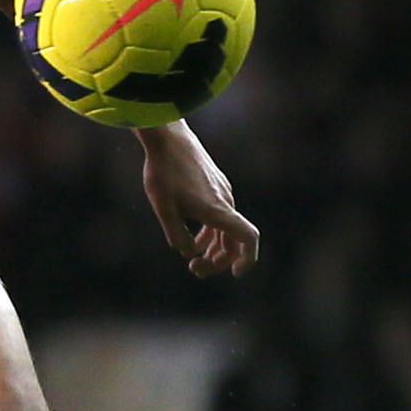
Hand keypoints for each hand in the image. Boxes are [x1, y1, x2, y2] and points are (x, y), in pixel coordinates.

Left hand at [138, 121, 259, 276]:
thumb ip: (177, 235)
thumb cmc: (163, 172)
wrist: (167, 136)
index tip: (237, 274)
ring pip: (226, 228)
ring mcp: (222, 191)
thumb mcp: (164, 209)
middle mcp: (225, 200)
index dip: (248, 258)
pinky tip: (196, 240)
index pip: (247, 237)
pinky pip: (220, 215)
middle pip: (234, 239)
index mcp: (216, 209)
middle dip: (219, 260)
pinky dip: (212, 232)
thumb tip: (189, 253)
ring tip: (196, 261)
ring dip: (215, 248)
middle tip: (196, 270)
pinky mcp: (214, 184)